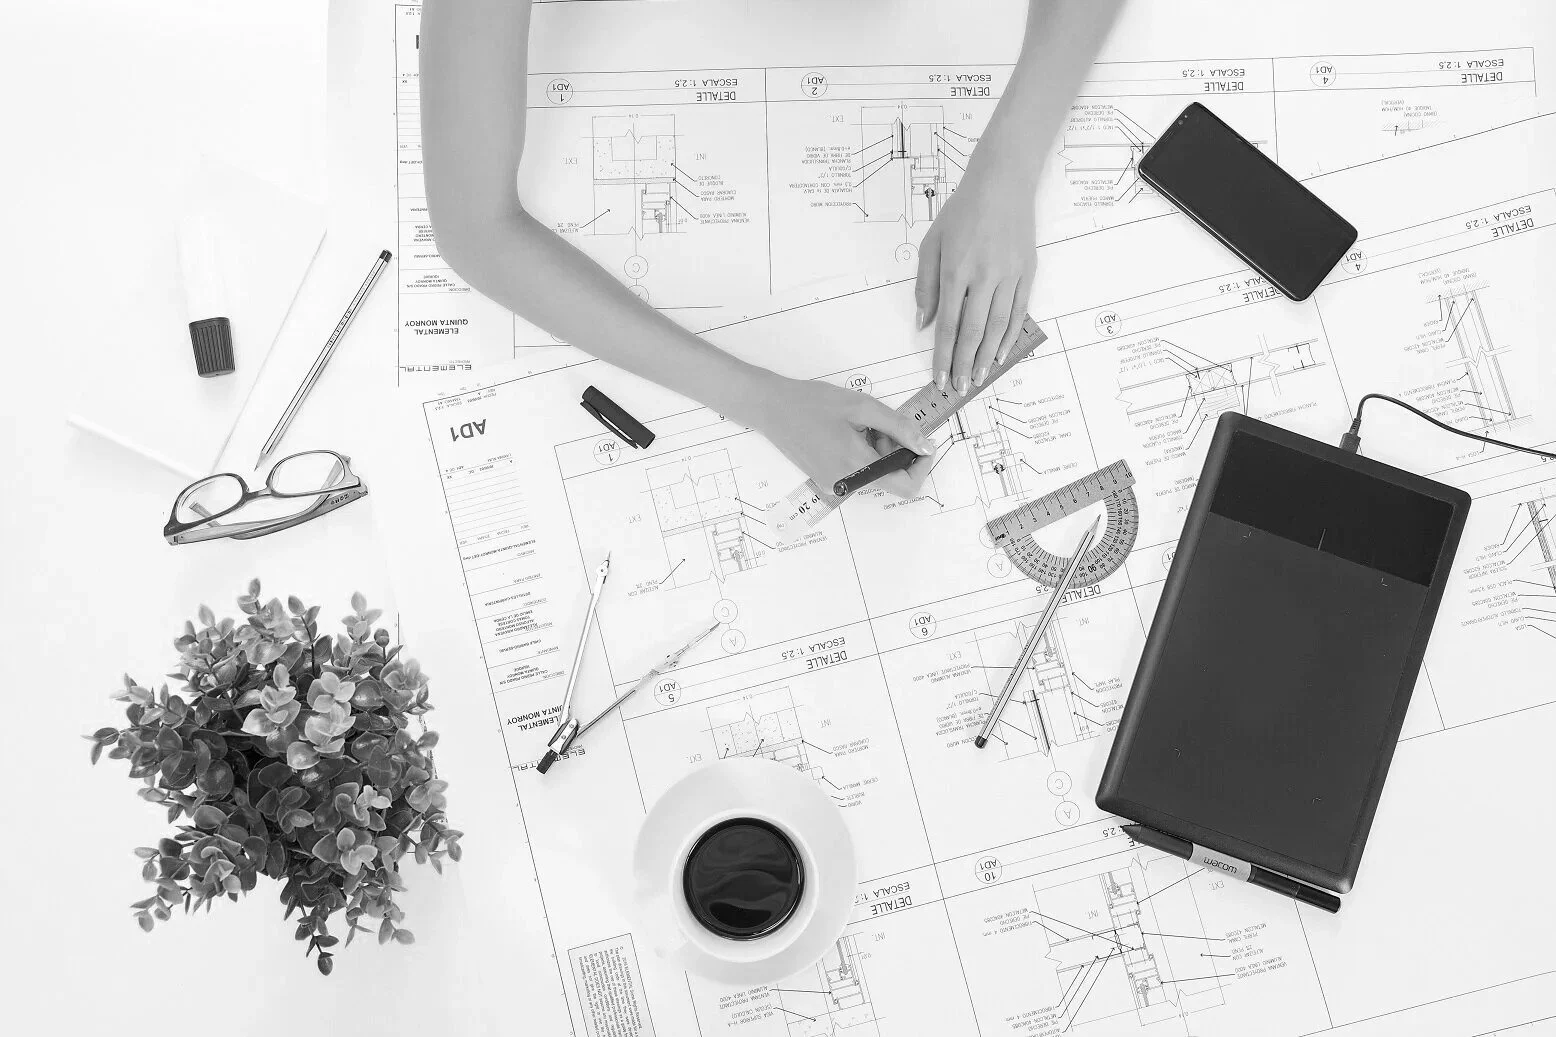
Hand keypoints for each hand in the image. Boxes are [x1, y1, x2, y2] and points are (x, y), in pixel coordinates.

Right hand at [747, 374, 935, 497]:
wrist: (771, 408)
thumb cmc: (813, 403)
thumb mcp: (862, 407)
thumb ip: (899, 428)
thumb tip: (926, 446)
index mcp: (857, 466)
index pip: (906, 486)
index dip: (921, 465)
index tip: (920, 441)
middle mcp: (847, 484)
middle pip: (891, 476)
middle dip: (896, 450)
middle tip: (879, 423)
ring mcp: (835, 485)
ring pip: (875, 472)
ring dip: (879, 449)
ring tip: (859, 424)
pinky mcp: (827, 480)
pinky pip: (859, 471)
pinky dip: (863, 452)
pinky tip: (847, 432)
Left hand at [915, 155, 1037, 394]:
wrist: (1002, 183)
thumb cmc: (962, 212)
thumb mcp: (932, 243)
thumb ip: (926, 286)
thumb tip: (923, 323)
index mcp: (956, 270)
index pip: (947, 324)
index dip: (942, 355)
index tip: (939, 377)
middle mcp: (984, 276)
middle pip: (973, 331)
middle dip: (964, 364)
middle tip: (959, 387)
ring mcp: (1009, 275)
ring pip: (997, 326)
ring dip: (987, 357)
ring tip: (979, 378)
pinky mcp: (1028, 272)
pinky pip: (1018, 311)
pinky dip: (1010, 336)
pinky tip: (1001, 354)